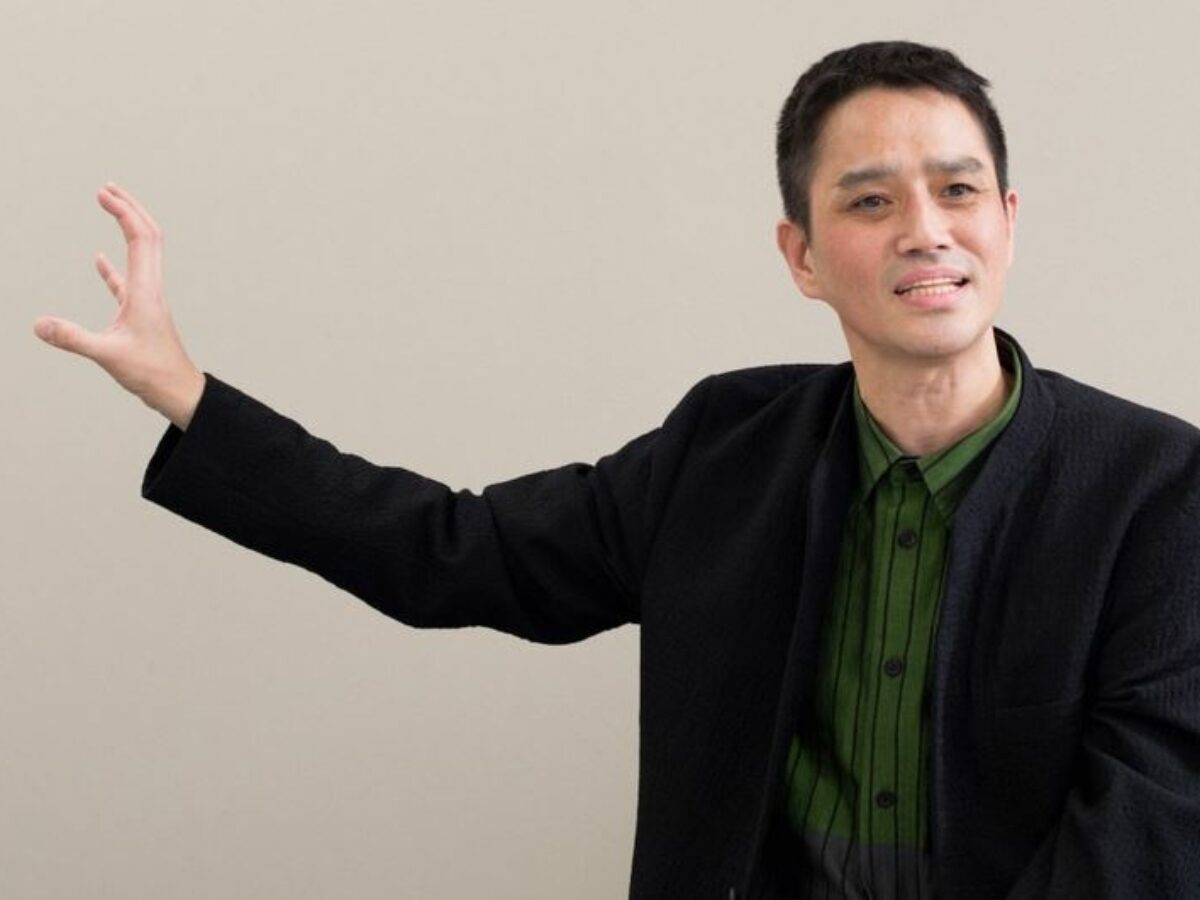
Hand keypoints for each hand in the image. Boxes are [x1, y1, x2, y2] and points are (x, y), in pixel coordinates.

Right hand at [34, 183, 204, 428]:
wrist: (179, 392)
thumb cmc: (153, 374)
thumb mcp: (109, 355)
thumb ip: (73, 338)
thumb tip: (39, 324)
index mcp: (146, 291)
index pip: (140, 238)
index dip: (123, 212)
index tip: (103, 194)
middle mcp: (150, 289)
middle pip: (148, 237)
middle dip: (130, 209)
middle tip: (107, 188)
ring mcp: (147, 301)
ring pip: (141, 255)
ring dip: (127, 229)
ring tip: (109, 209)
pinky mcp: (141, 315)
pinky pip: (126, 282)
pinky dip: (114, 267)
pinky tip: (99, 261)